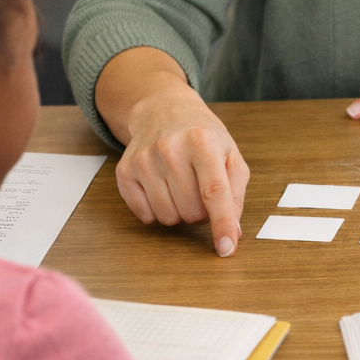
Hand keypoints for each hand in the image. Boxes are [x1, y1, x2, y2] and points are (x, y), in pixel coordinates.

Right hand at [96, 48, 249, 256]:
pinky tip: (162, 187)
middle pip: (191, 211)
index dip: (222, 223)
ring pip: (168, 218)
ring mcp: (143, 160)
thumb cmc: (203, 136)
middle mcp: (170, 149)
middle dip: (201, 210)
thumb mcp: (230, 154)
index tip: (227, 248)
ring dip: (179, 211)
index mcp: (202, 142)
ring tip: (182, 185)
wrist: (164, 110)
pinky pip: (145, 216)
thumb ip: (235, 193)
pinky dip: (157, 210)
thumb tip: (233, 232)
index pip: (214, 192)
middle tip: (200, 187)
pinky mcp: (124, 171)